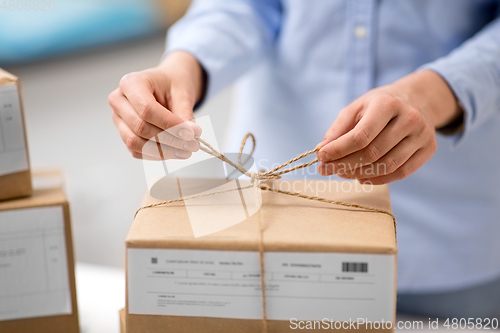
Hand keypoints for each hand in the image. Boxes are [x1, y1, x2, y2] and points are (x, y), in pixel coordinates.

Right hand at [108, 51, 204, 159]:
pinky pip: (137, 151)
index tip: (191, 133)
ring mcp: (119, 119)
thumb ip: (185, 113)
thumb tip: (190, 134)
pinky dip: (158, 155)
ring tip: (187, 151)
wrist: (166, 86)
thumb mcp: (183, 92)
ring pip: (136, 143)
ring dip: (164, 151)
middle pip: (140, 127)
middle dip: (169, 140)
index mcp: (131, 83)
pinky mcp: (124, 134)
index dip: (170, 124)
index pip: (147, 109)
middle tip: (193, 144)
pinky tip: (176, 152)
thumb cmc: (172, 84)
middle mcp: (119, 101)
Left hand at [317, 70, 461, 184]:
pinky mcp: (429, 148)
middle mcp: (409, 118)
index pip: (360, 135)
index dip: (339, 150)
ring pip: (387, 165)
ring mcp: (422, 134)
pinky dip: (379, 179)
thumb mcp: (356, 108)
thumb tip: (322, 151)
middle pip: (373, 153)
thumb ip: (338, 129)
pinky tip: (362, 178)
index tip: (321, 158)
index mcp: (387, 104)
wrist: (416, 99)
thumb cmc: (379, 106)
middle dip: (345, 164)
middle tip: (328, 169)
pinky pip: (401, 172)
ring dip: (360, 174)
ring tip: (343, 173)